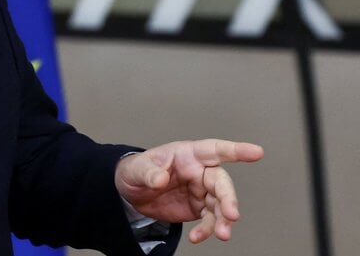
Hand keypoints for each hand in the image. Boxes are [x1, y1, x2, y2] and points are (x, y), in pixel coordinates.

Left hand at [115, 139, 263, 243]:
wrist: (131, 192)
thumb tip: (159, 179)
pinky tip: (197, 237)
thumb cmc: (137, 170)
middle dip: (229, 199)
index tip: (256, 152)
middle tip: (232, 215)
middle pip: (221, 183)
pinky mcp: (198, 208)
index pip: (214, 150)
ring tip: (222, 234)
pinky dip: (207, 230)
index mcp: (188, 155)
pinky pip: (209, 219)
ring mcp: (201, 191)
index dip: (235, 150)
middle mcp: (200, 172)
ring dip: (223, 220)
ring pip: (220, 204)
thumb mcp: (137, 168)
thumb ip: (148, 172)